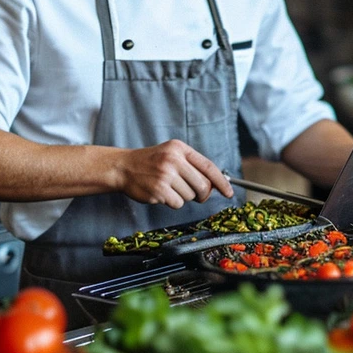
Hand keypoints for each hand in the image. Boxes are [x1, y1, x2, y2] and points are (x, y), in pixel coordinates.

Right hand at [117, 139, 233, 208]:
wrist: (123, 167)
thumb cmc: (151, 163)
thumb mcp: (172, 154)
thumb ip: (193, 166)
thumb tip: (216, 184)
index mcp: (180, 149)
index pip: (209, 167)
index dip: (222, 182)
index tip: (229, 193)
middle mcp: (173, 160)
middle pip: (203, 185)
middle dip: (202, 194)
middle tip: (195, 194)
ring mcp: (165, 175)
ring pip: (190, 196)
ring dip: (183, 196)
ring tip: (169, 187)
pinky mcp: (158, 190)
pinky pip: (177, 203)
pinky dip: (172, 202)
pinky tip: (162, 193)